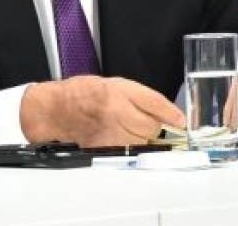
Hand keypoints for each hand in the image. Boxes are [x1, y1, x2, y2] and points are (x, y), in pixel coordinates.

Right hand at [19, 76, 185, 146]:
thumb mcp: (117, 85)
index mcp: (118, 92)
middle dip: (162, 130)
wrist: (55, 110)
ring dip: (151, 142)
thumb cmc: (84, 93)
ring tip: (146, 136)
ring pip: (143, 142)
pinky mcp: (103, 149)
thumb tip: (170, 115)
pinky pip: (130, 152)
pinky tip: (133, 143)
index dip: (172, 115)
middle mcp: (115, 112)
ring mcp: (109, 133)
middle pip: (152, 127)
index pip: (154, 104)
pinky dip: (137, 149)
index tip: (182, 122)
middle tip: (166, 131)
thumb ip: (144, 98)